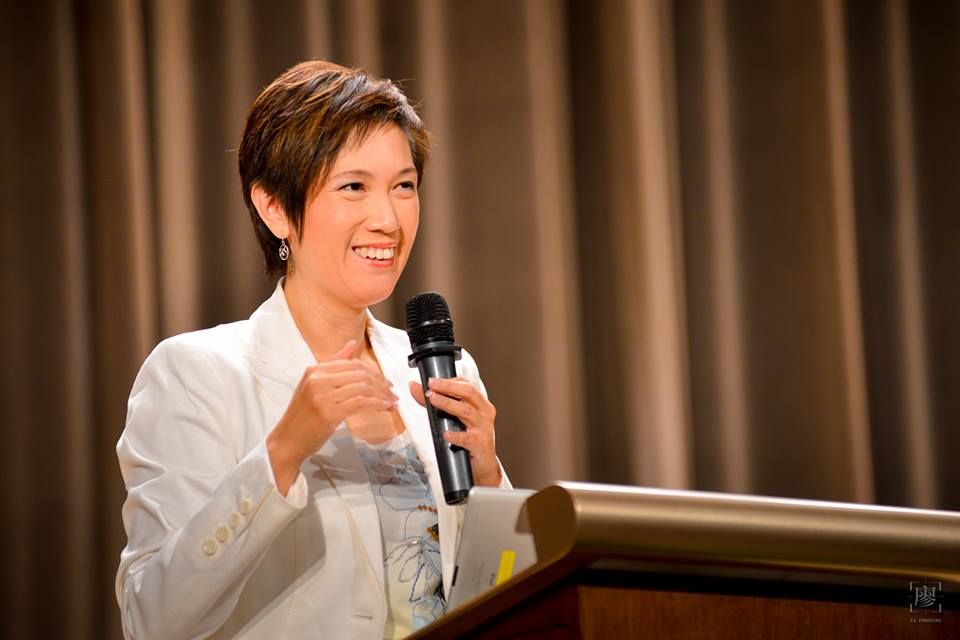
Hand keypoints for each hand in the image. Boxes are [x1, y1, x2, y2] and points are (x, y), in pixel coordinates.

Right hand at [268, 340, 397, 493]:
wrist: (287, 441)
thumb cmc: (302, 416)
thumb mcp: (314, 385)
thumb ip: (334, 364)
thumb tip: (352, 344)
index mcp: (314, 370)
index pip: (352, 364)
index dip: (373, 372)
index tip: (385, 381)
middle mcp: (317, 380)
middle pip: (359, 374)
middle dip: (380, 383)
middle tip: (391, 391)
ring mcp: (322, 396)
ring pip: (362, 388)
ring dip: (381, 395)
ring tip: (391, 401)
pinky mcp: (328, 413)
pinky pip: (360, 404)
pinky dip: (376, 405)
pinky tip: (385, 408)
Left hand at [409, 377, 501, 486]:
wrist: (483, 465)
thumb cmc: (470, 438)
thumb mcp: (454, 418)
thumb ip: (435, 402)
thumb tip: (415, 387)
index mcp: (480, 403)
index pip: (466, 385)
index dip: (449, 381)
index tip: (433, 381)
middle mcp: (484, 412)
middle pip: (468, 392)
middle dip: (448, 386)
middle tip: (432, 385)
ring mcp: (483, 428)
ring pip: (466, 411)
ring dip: (448, 404)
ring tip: (433, 400)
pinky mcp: (479, 444)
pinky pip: (466, 438)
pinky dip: (456, 436)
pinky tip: (446, 434)